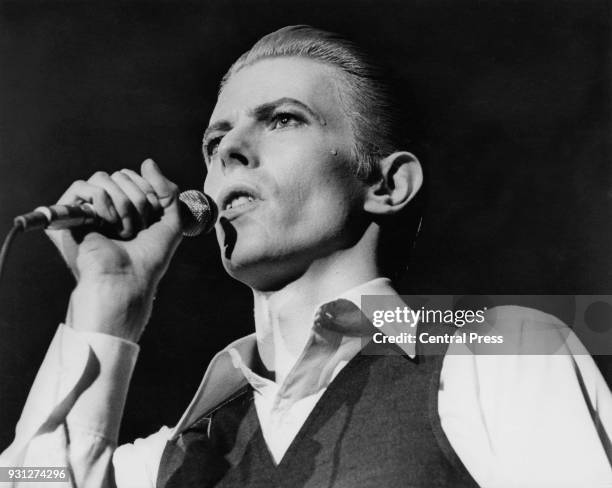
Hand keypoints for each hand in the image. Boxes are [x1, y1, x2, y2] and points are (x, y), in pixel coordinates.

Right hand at [47, 159, 182, 341]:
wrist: (128, 278)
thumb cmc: (150, 257)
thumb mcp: (171, 221)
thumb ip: (167, 190)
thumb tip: (147, 162)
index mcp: (130, 206)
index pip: (138, 176)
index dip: (151, 195)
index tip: (151, 222)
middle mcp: (110, 205)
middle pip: (123, 174)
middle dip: (138, 201)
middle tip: (136, 230)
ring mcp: (90, 208)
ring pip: (105, 177)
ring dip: (122, 206)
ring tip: (121, 230)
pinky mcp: (72, 214)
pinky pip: (83, 186)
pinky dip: (101, 203)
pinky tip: (104, 224)